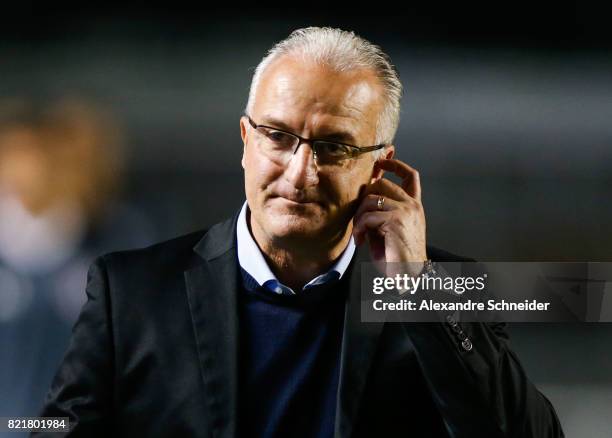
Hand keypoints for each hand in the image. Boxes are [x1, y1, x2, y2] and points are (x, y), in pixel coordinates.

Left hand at [352, 159, 426, 274]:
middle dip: (364, 197)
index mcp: (414, 206)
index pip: (410, 176)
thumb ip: (380, 214)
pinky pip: (368, 216)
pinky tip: (360, 240)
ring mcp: (405, 211)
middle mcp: (412, 205)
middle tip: (359, 217)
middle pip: (382, 183)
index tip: (381, 162)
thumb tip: (362, 202)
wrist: (409, 274)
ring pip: (371, 198)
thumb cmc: (397, 256)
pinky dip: (359, 228)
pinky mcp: (395, 220)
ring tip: (359, 233)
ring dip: (359, 216)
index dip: (395, 165)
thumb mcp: (388, 230)